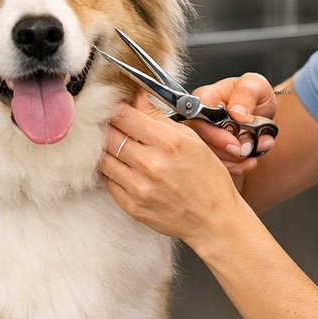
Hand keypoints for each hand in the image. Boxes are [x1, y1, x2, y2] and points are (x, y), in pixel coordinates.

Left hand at [101, 94, 245, 250]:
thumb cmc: (208, 179)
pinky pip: (107, 180)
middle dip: (109, 126)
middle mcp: (151, 165)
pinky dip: (110, 170)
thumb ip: (159, 118)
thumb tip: (136, 99)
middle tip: (114, 125)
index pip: (124, 115)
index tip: (117, 107)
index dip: (117, 107)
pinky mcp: (131, 206)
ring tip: (117, 146)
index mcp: (168, 143)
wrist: (214, 219)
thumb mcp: (192, 140)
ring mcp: (138, 188)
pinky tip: (121, 166)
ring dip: (106, 148)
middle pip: (109, 135)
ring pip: (103, 158)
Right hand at [186, 72, 277, 174]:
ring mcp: (204, 137)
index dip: (214, 135)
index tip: (234, 144)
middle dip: (225, 151)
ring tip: (253, 153)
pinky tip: (249, 162)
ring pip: (208, 157)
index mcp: (204, 98)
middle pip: (200, 142)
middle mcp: (199, 118)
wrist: (263, 109)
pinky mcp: (213, 151)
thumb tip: (236, 112)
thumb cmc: (255, 93)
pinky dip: (236, 168)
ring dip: (233, 160)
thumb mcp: (255, 85)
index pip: (198, 119)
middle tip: (245, 151)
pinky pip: (218, 166)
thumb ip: (246, 94)